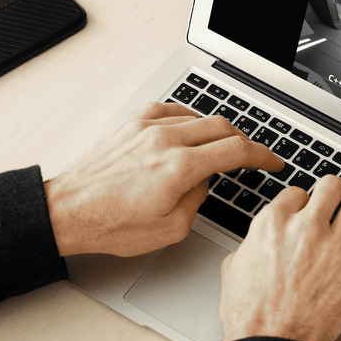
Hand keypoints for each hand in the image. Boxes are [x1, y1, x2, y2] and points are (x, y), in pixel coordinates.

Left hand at [45, 104, 282, 256]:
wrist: (67, 211)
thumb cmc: (110, 224)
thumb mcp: (170, 229)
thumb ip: (197, 201)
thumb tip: (204, 183)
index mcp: (179, 168)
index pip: (236, 150)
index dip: (262, 155)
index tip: (272, 161)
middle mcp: (165, 140)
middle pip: (223, 127)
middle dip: (244, 142)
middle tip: (252, 157)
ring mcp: (147, 127)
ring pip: (198, 117)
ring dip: (217, 131)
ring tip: (222, 148)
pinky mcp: (132, 124)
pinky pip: (172, 111)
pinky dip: (190, 120)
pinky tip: (191, 131)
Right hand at [219, 175, 340, 340]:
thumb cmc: (250, 316)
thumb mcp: (234, 269)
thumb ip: (250, 245)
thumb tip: (257, 244)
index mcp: (273, 224)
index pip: (298, 193)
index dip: (304, 203)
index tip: (308, 213)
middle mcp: (306, 229)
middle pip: (332, 186)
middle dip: (337, 195)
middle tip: (338, 208)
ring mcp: (334, 249)